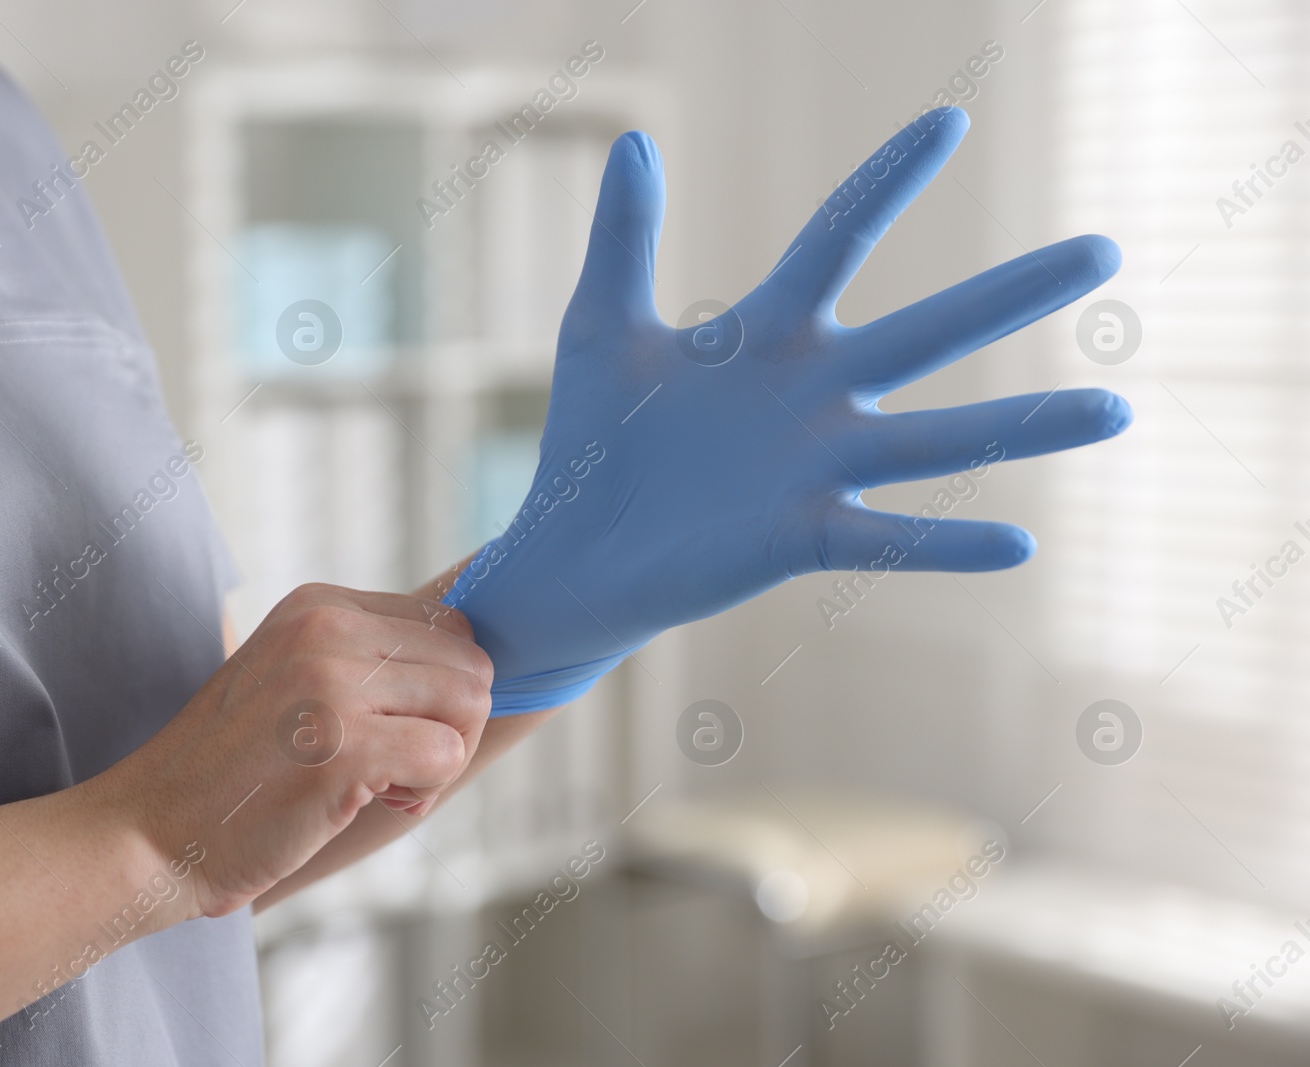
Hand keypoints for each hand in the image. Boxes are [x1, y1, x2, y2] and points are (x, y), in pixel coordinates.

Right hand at [93, 584, 492, 918]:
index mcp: (319, 604)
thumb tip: (477, 674)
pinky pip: (447, 755)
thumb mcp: (294, 679)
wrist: (150, 832)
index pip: (448, 623)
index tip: (389, 730)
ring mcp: (332, 681)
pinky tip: (368, 801)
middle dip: (452, 724)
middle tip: (396, 766)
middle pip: (471, 661)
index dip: (439, 691)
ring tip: (382, 783)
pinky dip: (424, 792)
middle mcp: (327, 626)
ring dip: (441, 757)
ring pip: (470, 703)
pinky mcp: (343, 744)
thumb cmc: (232, 773)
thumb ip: (367, 660)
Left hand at [445, 106, 1131, 713]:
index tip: (950, 120)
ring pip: (937, 440)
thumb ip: (624, 239)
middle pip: (929, 332)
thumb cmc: (592, 441)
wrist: (573, 549)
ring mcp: (815, 468)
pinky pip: (886, 537)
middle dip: (1014, 294)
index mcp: (766, 336)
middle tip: (1105, 252)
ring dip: (1024, 427)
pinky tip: (1019, 544)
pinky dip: (946, 543)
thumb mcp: (599, 327)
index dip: (890, 181)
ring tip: (1115, 409)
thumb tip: (633, 139)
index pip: (840, 239)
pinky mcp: (799, 537)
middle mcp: (811, 396)